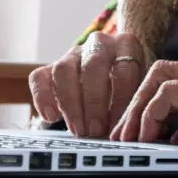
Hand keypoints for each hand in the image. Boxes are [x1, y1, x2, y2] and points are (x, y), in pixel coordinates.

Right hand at [29, 32, 144, 137]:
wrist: (111, 76)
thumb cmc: (130, 87)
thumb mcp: (139, 90)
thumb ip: (133, 105)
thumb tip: (125, 133)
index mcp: (126, 45)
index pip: (124, 69)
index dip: (120, 99)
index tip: (117, 125)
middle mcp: (99, 43)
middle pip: (93, 66)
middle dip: (94, 102)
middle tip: (95, 130)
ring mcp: (73, 53)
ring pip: (64, 70)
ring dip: (70, 103)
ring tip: (78, 130)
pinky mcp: (51, 65)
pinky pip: (39, 77)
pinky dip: (43, 98)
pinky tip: (51, 118)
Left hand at [110, 56, 177, 151]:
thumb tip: (173, 136)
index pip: (169, 76)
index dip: (145, 101)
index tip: (134, 129)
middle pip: (158, 70)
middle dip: (134, 102)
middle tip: (123, 134)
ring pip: (160, 76)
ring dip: (139, 108)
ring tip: (132, 137)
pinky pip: (174, 92)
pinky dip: (155, 111)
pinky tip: (153, 134)